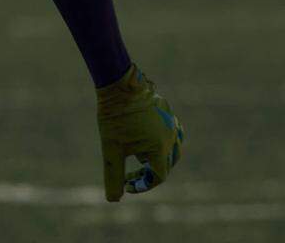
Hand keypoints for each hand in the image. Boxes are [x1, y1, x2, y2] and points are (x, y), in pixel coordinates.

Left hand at [97, 64, 183, 201]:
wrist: (118, 84)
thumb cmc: (114, 116)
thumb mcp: (111, 149)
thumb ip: (113, 176)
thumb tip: (113, 199)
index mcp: (159, 149)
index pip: (158, 177)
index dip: (142, 185)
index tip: (127, 185)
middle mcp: (170, 137)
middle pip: (167, 164)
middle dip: (150, 173)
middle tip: (131, 174)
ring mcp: (171, 123)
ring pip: (174, 148)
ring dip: (160, 157)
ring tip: (142, 159)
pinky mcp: (167, 111)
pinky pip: (172, 131)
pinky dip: (164, 140)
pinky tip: (150, 138)